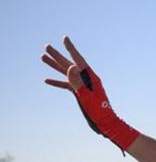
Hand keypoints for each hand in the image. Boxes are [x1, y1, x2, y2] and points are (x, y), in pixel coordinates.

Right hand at [41, 36, 138, 150]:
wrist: (106, 123)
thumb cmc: (99, 110)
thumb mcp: (87, 96)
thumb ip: (77, 81)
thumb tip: (71, 66)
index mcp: (91, 78)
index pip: (78, 60)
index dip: (71, 48)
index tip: (64, 38)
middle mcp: (87, 79)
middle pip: (70, 64)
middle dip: (58, 55)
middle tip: (46, 46)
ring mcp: (83, 86)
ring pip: (66, 73)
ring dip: (54, 66)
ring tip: (42, 57)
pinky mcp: (80, 94)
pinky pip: (66, 86)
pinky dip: (57, 82)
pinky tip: (46, 80)